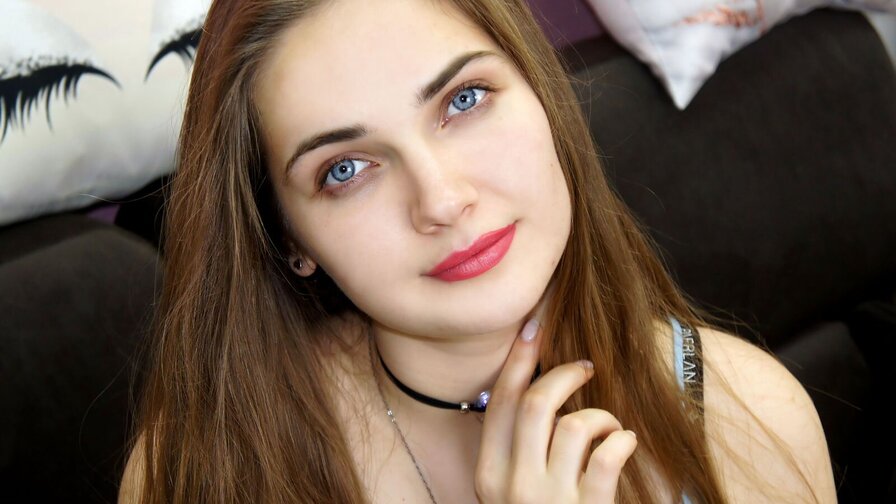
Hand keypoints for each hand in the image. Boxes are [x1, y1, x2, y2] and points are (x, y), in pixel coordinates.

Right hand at [475, 319, 636, 502]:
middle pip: (537, 404)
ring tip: (608, 426)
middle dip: (565, 373)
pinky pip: (608, 457)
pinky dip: (622, 441)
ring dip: (600, 415)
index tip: (535, 328)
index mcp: (488, 476)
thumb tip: (532, 390)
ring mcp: (550, 501)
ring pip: (576, 424)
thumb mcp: (509, 493)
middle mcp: (513, 486)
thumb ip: (513, 451)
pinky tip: (624, 444)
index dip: (519, 359)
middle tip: (585, 367)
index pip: (501, 402)